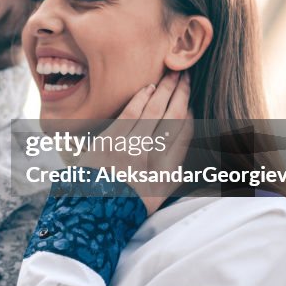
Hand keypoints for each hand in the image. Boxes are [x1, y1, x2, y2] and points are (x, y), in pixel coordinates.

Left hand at [110, 70, 192, 213]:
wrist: (94, 211)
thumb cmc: (129, 200)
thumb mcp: (161, 191)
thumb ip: (176, 166)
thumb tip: (184, 136)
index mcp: (168, 171)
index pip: (186, 133)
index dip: (191, 113)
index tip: (191, 100)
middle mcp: (153, 158)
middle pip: (174, 116)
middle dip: (182, 93)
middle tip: (186, 76)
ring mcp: (131, 148)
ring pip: (154, 110)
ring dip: (165, 89)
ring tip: (172, 74)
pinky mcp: (110, 141)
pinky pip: (131, 112)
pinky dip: (142, 97)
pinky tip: (149, 87)